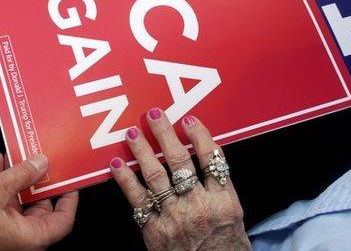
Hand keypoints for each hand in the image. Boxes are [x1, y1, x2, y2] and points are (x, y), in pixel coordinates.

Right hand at [0, 154, 77, 249]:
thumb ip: (23, 174)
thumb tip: (41, 164)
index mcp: (28, 238)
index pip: (63, 221)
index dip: (68, 199)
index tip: (70, 181)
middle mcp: (18, 240)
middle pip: (41, 210)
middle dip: (38, 183)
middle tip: (41, 163)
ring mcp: (3, 235)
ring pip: (20, 204)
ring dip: (18, 180)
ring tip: (16, 158)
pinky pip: (3, 205)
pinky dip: (2, 186)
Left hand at [109, 109, 249, 250]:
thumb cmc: (224, 249)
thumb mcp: (234, 217)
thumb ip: (219, 189)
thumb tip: (205, 155)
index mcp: (224, 202)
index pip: (213, 159)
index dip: (200, 136)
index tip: (189, 120)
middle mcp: (199, 207)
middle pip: (181, 162)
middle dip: (165, 134)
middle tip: (154, 114)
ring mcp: (175, 218)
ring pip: (157, 176)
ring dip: (142, 150)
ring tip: (132, 132)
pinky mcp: (155, 231)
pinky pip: (137, 199)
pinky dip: (125, 179)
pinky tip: (116, 163)